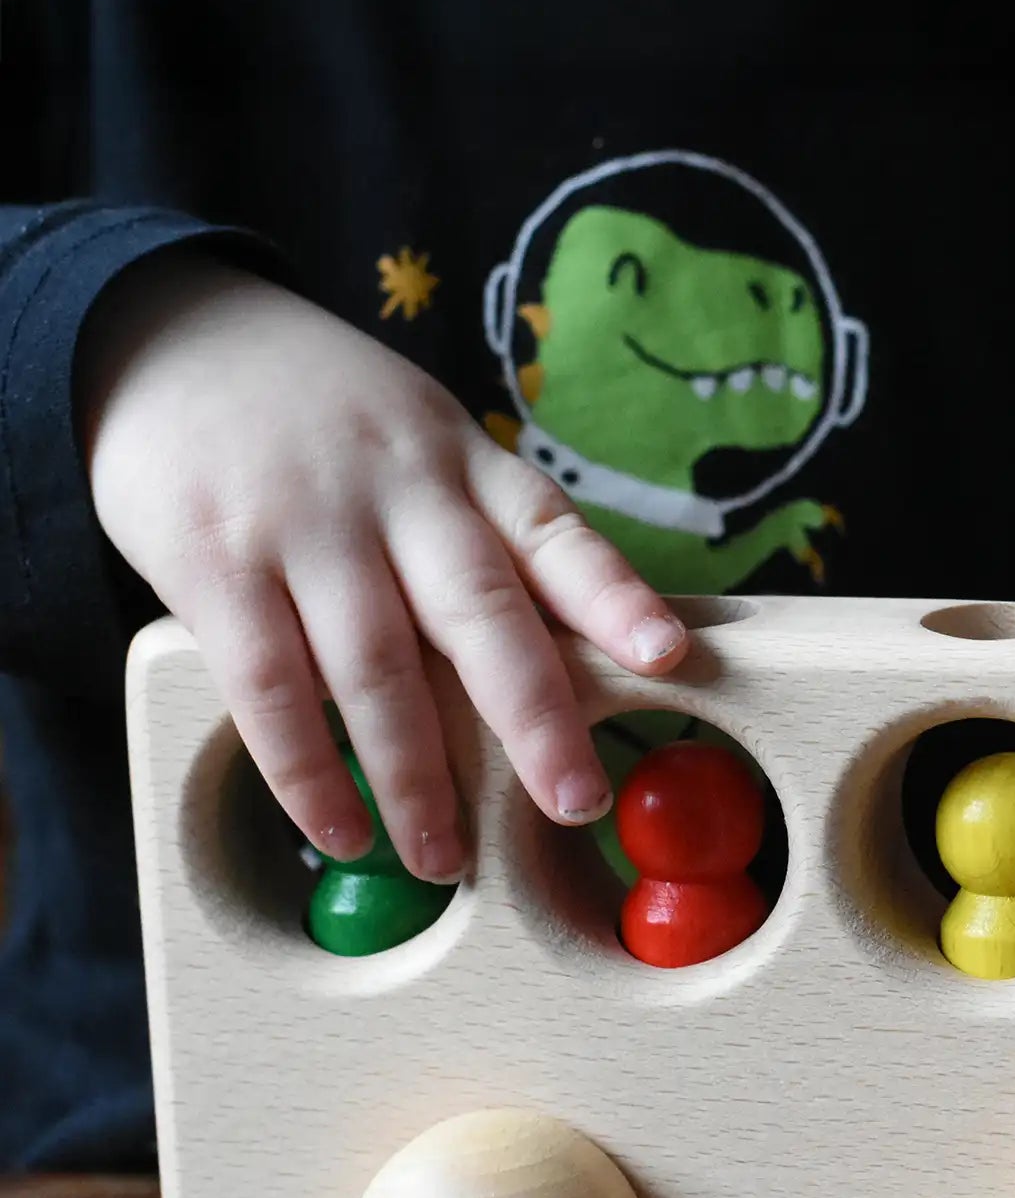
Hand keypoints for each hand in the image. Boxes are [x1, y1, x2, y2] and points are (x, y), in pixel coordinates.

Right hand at [83, 256, 689, 879]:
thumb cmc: (326, 428)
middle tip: (575, 804)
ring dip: (417, 779)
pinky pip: (271, 688)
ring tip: (445, 859)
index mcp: (465, 468)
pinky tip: (343, 832)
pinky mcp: (214, 565)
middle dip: (536, 718)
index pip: (554, 532)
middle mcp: (398, 493)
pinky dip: (309, 773)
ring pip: (377, 669)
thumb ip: (489, 541)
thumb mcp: (425, 448)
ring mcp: (304, 528)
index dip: (613, 596)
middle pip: (479, 612)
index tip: (666, 652)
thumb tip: (582, 663)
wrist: (165, 338)